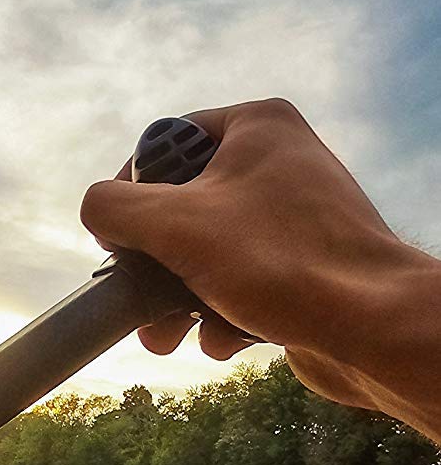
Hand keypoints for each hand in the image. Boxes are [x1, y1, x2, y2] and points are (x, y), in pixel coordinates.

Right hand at [80, 98, 440, 440]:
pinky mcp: (296, 266)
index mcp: (256, 127)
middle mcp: (277, 162)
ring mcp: (289, 217)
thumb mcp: (173, 224)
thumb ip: (114, 207)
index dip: (132, 192)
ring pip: (201, 255)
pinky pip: (235, 284)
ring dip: (175, 302)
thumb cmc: (280, 262)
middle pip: (177, 208)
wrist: (370, 327)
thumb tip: (95, 211)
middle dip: (152, 265)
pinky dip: (218, 315)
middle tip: (142, 296)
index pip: (163, 144)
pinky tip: (226, 337)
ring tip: (169, 336)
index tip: (125, 236)